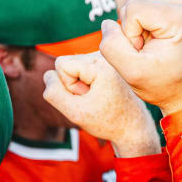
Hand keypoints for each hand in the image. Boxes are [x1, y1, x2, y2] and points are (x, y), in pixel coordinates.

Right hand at [43, 52, 160, 157]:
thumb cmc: (107, 121)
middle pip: (67, 62)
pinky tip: (99, 92)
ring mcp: (106, 58)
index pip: (61, 63)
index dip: (67, 85)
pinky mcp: (105, 62)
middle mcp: (105, 56)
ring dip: (79, 82)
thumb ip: (53, 93)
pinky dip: (85, 81)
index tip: (86, 97)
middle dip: (73, 83)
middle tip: (92, 98)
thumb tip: (49, 75)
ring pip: (73, 65)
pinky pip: (81, 67)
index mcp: (100, 65)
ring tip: (97, 96)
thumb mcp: (75, 113)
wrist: (133, 125)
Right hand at [99, 0, 181, 116]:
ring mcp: (180, 6)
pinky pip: (141, 14)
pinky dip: (142, 31)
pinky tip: (155, 46)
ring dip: (137, 34)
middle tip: (149, 54)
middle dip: (132, 34)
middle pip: (132, 7)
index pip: (131, 10)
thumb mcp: (132, 72)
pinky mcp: (174, 10)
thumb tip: (107, 24)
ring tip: (152, 52)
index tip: (145, 54)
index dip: (129, 35)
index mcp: (179, 16)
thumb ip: (112, 47)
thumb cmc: (163, 85)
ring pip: (135, 11)